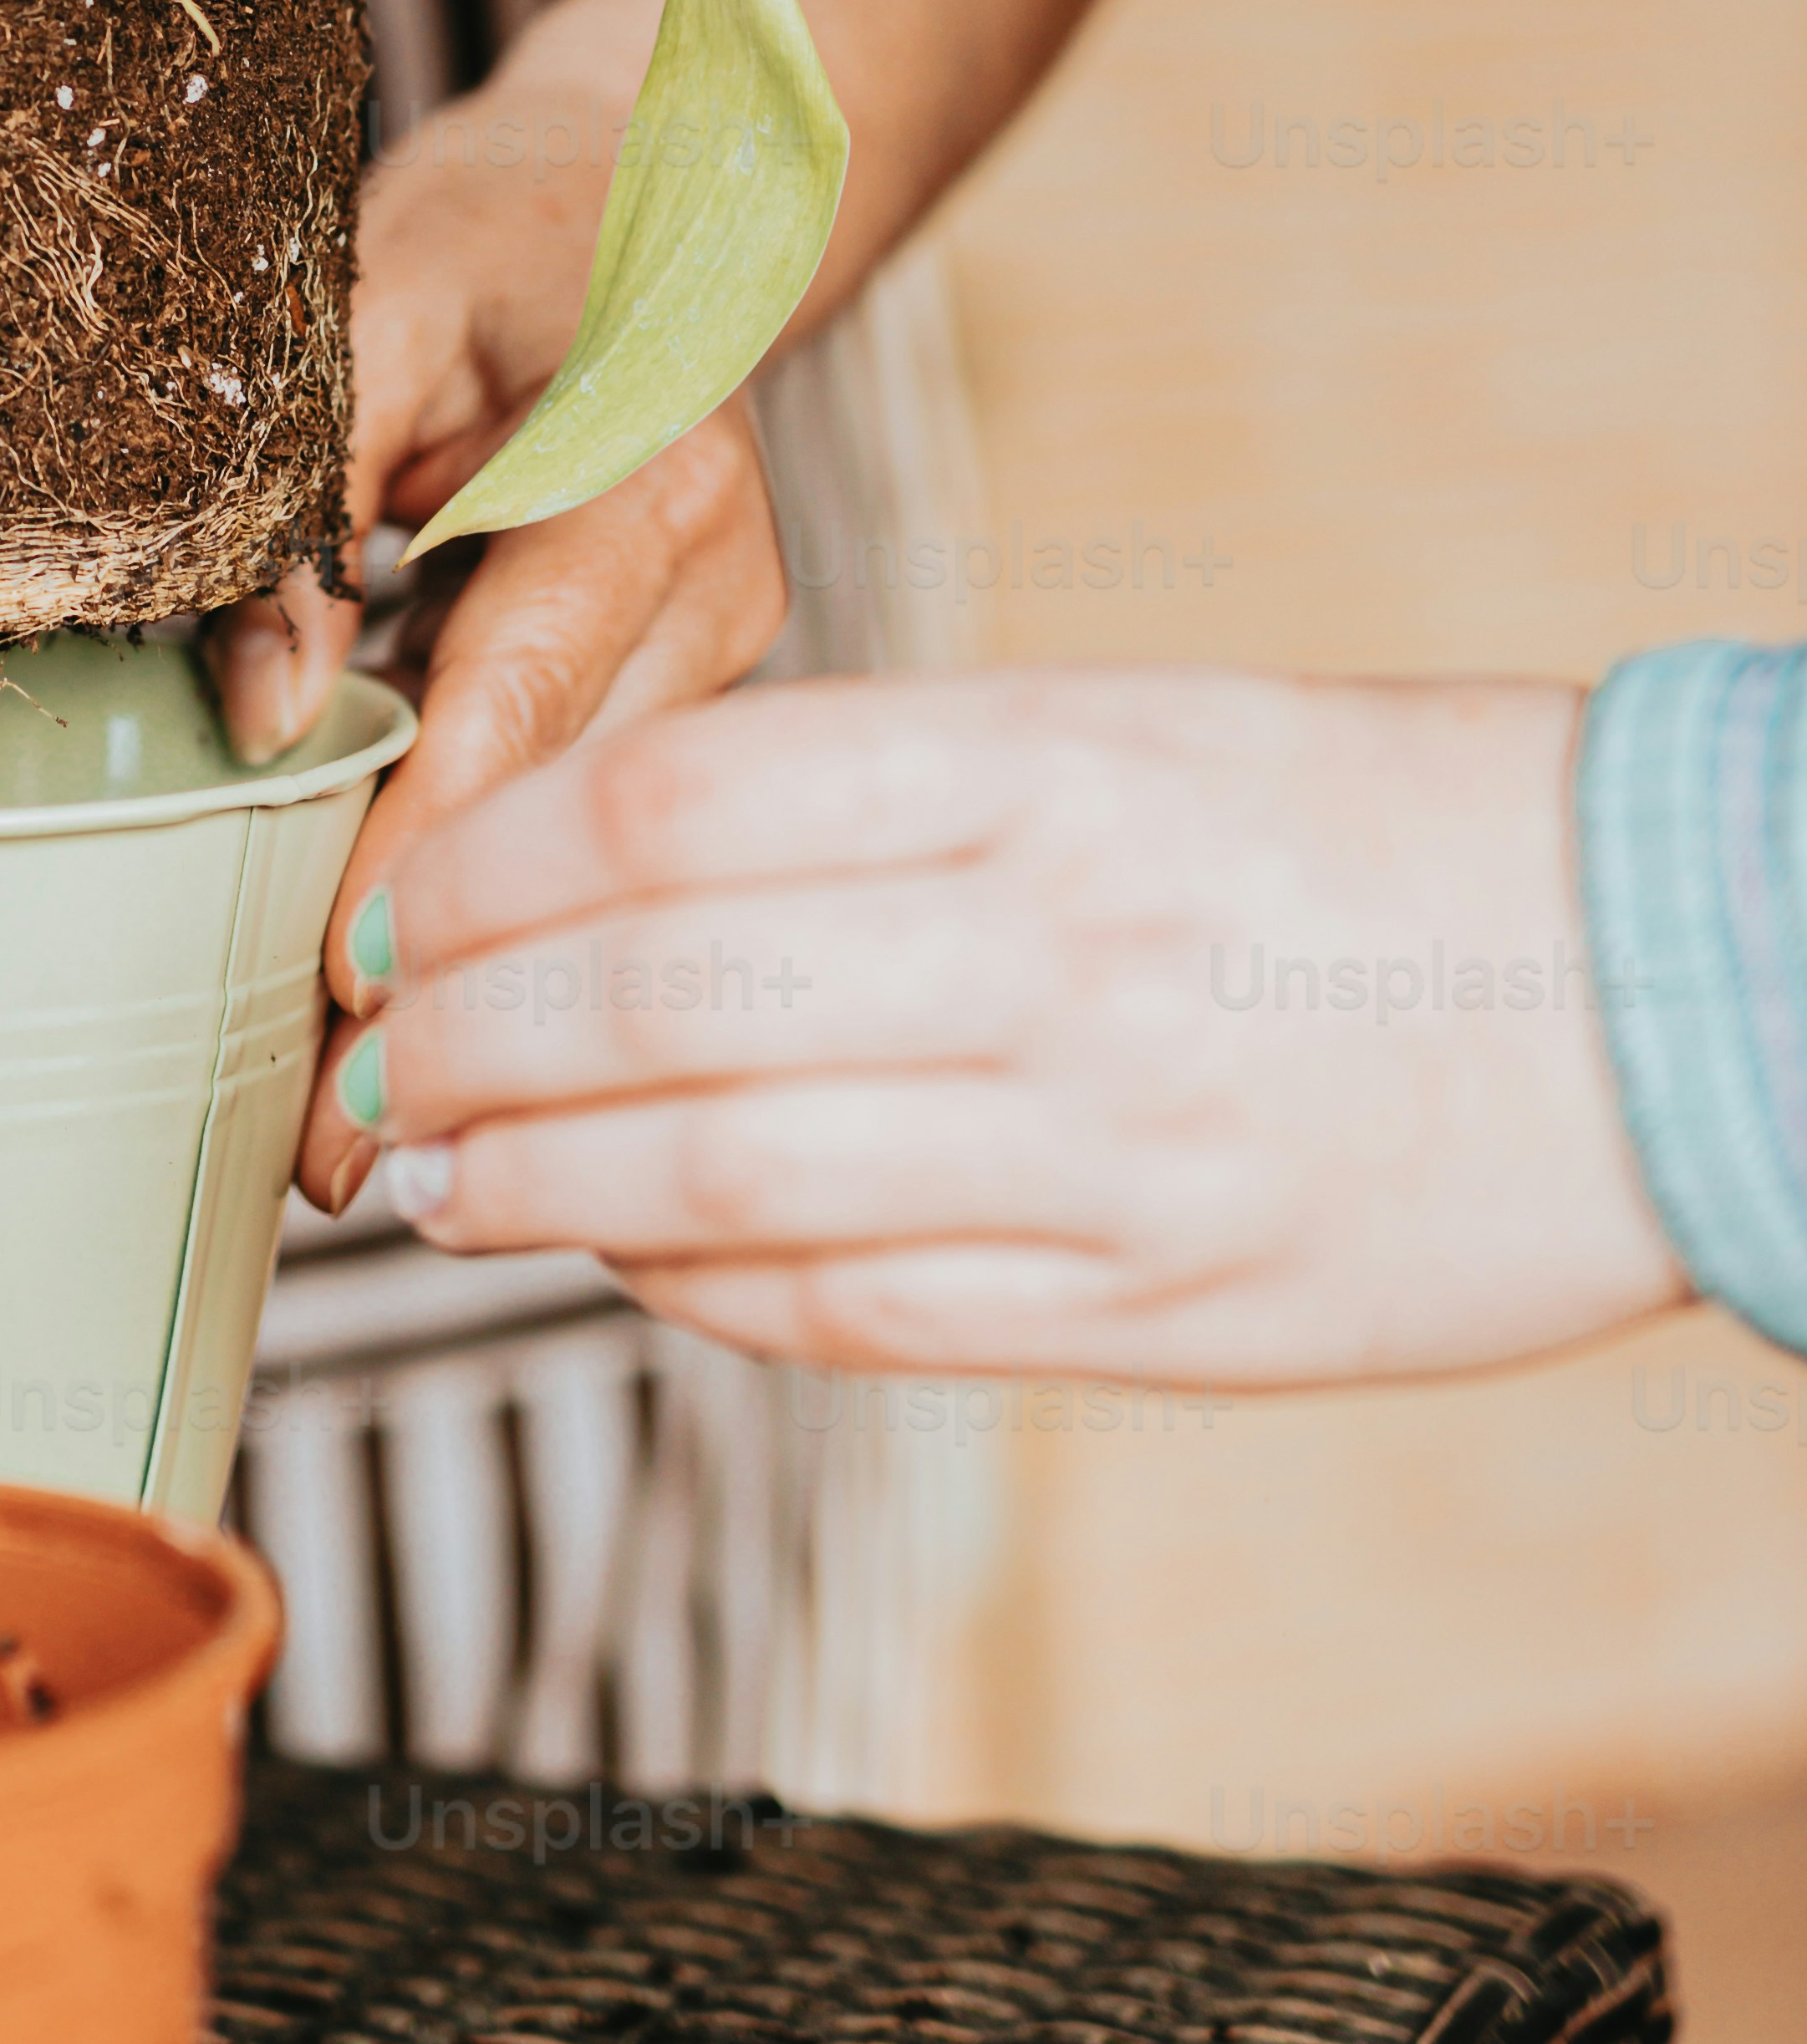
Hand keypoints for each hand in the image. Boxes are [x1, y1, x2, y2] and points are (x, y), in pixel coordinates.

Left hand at [219, 0, 790, 1208]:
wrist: (640, 190)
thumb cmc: (496, 228)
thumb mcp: (378, 293)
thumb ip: (307, 471)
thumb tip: (259, 707)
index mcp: (656, 476)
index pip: (515, 696)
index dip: (424, 853)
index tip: (344, 996)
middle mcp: (723, 579)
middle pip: (561, 820)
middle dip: (447, 987)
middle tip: (333, 1156)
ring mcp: (727, 648)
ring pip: (583, 853)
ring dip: (477, 984)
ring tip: (358, 1144)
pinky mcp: (697, 688)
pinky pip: (586, 828)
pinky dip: (502, 920)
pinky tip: (423, 1040)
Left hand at [326, 668, 1691, 1384]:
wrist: (1680, 981)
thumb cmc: (1378, 830)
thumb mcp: (1142, 729)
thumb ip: (900, 794)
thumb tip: (627, 865)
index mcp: (1046, 768)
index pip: (666, 808)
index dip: (481, 868)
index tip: (394, 905)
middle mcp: (1059, 952)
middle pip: (654, 999)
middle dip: (457, 1042)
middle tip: (368, 1062)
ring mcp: (1109, 1147)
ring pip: (721, 1177)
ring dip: (534, 1185)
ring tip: (436, 1173)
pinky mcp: (1162, 1306)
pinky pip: (857, 1315)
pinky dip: (696, 1293)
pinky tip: (618, 1261)